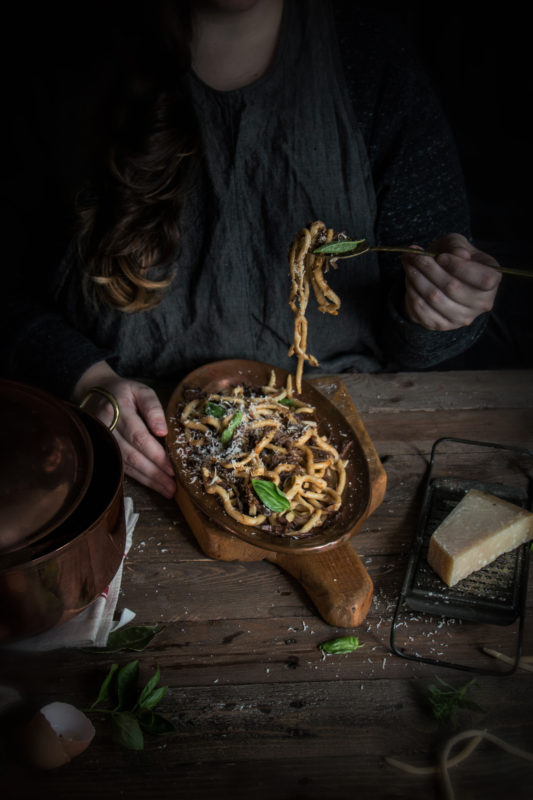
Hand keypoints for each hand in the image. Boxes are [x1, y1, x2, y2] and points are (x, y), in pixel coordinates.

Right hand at [73, 361, 175, 497]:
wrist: (95, 393)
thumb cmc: (124, 392)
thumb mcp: (141, 391)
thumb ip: (153, 407)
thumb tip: (162, 431)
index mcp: (118, 410)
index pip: (138, 436)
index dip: (155, 454)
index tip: (172, 468)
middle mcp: (106, 427)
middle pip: (131, 455)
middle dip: (154, 472)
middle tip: (173, 487)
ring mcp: (101, 440)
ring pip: (125, 465)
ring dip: (147, 480)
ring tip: (167, 490)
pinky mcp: (101, 449)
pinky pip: (119, 467)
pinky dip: (137, 477)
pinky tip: (152, 485)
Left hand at [402, 233, 501, 330]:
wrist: (441, 276)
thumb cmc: (452, 256)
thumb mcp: (456, 243)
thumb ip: (457, 246)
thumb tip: (459, 254)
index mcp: (493, 280)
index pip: (484, 279)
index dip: (459, 267)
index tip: (441, 257)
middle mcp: (482, 303)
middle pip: (453, 287)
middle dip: (429, 268)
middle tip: (414, 256)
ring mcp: (463, 318)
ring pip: (435, 298)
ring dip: (416, 278)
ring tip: (408, 263)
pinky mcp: (443, 325)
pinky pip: (422, 310)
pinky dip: (412, 292)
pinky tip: (409, 280)